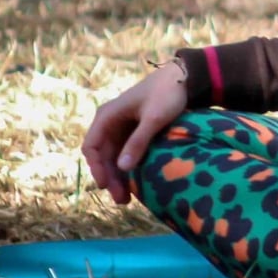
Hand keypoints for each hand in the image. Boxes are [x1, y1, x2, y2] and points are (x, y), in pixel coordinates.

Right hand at [80, 62, 188, 204]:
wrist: (185, 78)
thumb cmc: (167, 94)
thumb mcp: (153, 119)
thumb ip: (138, 141)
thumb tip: (122, 168)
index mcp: (107, 115)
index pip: (92, 147)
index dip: (97, 168)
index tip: (106, 185)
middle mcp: (110, 122)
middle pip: (103, 156)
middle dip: (110, 178)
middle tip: (122, 199)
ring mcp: (121, 127)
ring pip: (114, 157)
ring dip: (118, 176)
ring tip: (127, 198)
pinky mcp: (134, 131)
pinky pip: (125, 153)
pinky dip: (128, 167)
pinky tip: (136, 183)